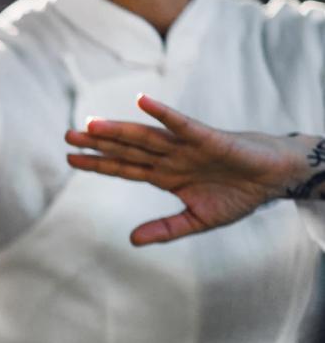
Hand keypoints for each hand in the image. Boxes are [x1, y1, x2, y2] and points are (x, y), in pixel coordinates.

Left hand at [64, 94, 308, 245]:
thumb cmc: (237, 195)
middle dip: (97, 142)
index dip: (97, 163)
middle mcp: (169, 157)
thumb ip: (165, 229)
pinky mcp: (208, 138)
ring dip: (118, 130)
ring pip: (145, 136)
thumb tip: (132, 240)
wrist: (274, 180)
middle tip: (67, 135)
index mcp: (164, 175)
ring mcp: (186, 146)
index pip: (123, 167)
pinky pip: (181, 124)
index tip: (70, 158)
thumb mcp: (196, 220)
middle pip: (126, 148)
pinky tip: (142, 102)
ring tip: (91, 124)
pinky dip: (162, 114)